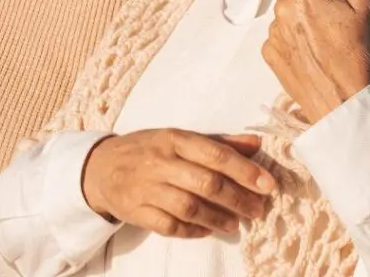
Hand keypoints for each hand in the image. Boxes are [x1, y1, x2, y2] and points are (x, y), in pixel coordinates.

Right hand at [81, 128, 275, 238]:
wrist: (101, 166)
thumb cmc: (148, 149)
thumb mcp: (179, 138)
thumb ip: (219, 142)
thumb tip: (257, 143)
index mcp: (173, 138)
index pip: (214, 154)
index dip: (244, 170)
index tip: (268, 184)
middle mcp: (160, 161)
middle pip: (205, 183)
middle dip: (237, 198)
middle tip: (259, 210)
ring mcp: (147, 188)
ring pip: (189, 207)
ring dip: (218, 218)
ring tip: (237, 224)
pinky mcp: (138, 212)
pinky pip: (171, 226)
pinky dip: (193, 231)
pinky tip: (208, 230)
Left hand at [263, 0, 369, 124]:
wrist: (344, 104)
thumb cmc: (361, 55)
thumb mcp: (367, 8)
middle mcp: (282, 7)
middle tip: (337, 21)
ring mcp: (272, 31)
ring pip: (288, 12)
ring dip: (303, 19)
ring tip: (327, 41)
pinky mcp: (268, 52)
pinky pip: (280, 36)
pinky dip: (294, 41)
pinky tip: (314, 54)